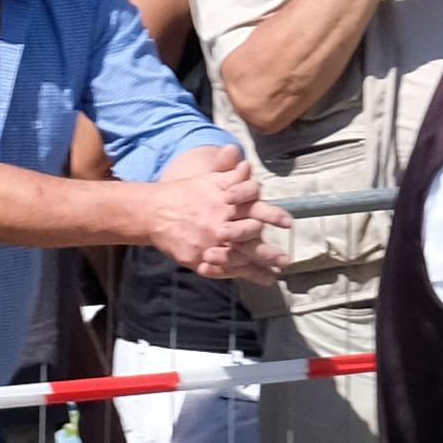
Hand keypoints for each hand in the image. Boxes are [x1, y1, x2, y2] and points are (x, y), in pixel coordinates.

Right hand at [146, 151, 290, 281]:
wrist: (154, 212)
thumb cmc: (186, 194)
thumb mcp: (209, 180)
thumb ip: (230, 174)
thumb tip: (246, 164)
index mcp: (225, 203)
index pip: (254, 207)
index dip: (273, 215)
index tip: (289, 223)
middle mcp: (219, 224)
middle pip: (249, 236)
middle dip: (268, 250)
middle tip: (285, 259)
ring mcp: (209, 243)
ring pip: (239, 257)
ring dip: (259, 266)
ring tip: (276, 273)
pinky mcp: (199, 258)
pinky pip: (224, 270)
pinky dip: (241, 274)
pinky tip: (258, 279)